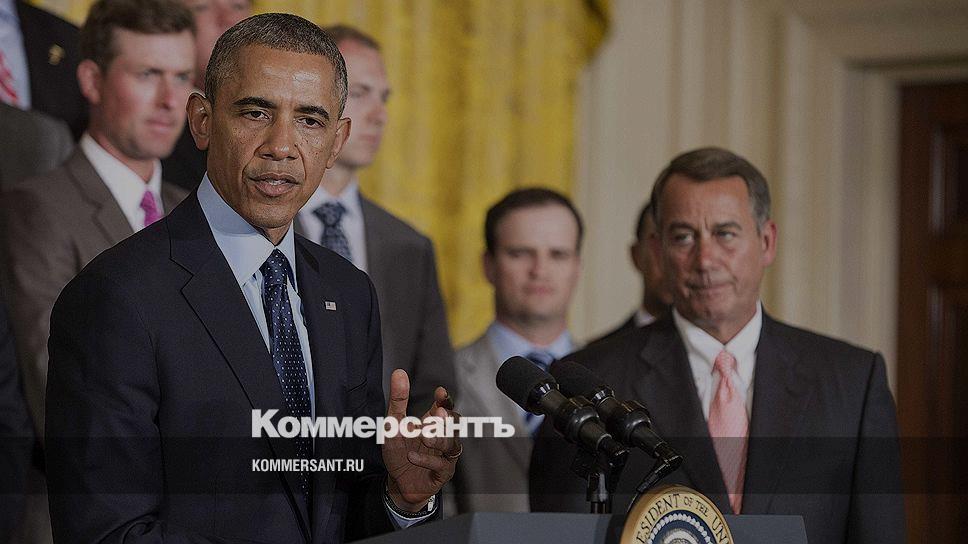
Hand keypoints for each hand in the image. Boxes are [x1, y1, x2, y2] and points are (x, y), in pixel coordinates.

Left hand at [382, 369, 460, 511]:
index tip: (440, 392)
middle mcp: (442, 436)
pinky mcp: (442, 474)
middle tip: (437, 413)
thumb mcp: (393, 424)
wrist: (398, 483)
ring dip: (439, 438)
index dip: (445, 399)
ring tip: (424, 436)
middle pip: (456, 423)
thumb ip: (398, 400)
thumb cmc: (399, 452)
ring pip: (453, 444)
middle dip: (448, 417)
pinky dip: (428, 460)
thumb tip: (398, 372)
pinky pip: (442, 465)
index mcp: (433, 422)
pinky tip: (412, 456)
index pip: (445, 406)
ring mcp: (445, 455)